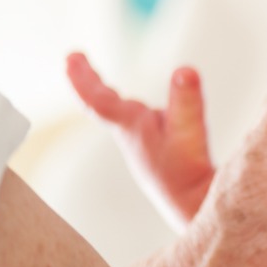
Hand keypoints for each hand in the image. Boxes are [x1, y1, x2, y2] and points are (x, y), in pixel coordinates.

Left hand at [66, 53, 213, 228]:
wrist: (195, 209)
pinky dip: (130, 108)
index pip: (98, 100)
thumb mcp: (189, 132)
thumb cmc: (188, 175)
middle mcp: (132, 136)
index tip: (70, 58)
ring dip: (105, 92)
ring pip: (119, 114)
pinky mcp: (157, 152)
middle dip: (88, 80)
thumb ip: (186, 101)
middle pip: (103, 104)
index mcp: (132, 129)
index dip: (82, 78)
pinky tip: (142, 111)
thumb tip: (184, 70)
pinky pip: (136, 123)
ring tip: (93, 76)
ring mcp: (143, 145)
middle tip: (74, 58)